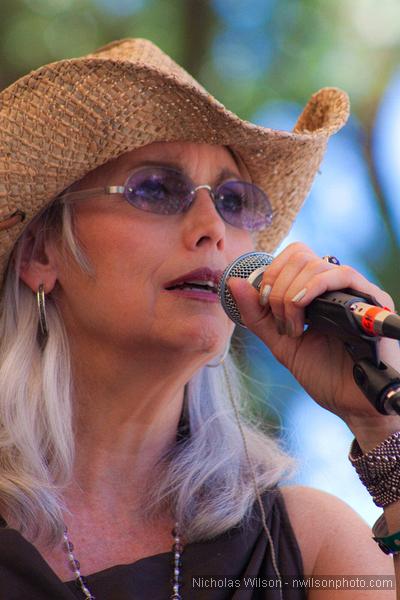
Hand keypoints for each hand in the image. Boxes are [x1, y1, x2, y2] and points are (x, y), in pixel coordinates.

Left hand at [228, 242, 399, 437]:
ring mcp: (355, 291)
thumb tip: (233, 282)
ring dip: (292, 294)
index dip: (271, 272)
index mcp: (316, 292)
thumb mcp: (281, 342)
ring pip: (315, 264)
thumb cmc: (322, 374)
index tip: (263, 303)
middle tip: (280, 322)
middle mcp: (336, 286)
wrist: (351, 403)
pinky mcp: (374, 299)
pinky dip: (313, 286)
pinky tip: (302, 307)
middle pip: (299, 256)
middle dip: (278, 286)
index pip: (292, 257)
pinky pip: (342, 275)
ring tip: (293, 328)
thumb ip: (257, 314)